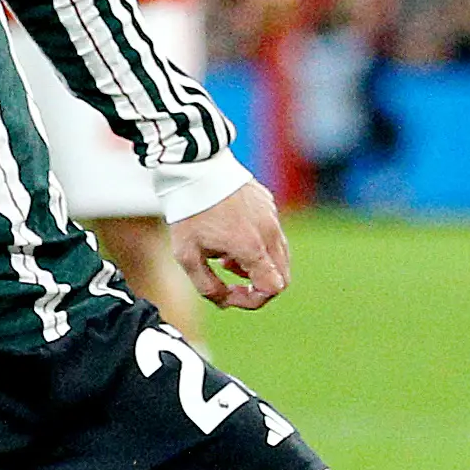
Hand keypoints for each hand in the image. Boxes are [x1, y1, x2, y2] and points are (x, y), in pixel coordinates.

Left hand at [173, 180, 290, 310]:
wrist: (194, 169)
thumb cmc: (189, 212)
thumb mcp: (187, 256)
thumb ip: (207, 286)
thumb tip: (224, 300)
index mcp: (251, 247)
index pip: (273, 288)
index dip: (253, 301)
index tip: (230, 295)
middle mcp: (268, 232)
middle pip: (282, 276)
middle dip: (258, 286)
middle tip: (231, 281)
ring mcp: (271, 216)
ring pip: (280, 256)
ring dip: (259, 267)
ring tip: (228, 258)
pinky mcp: (268, 204)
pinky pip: (273, 235)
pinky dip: (260, 247)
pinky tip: (232, 238)